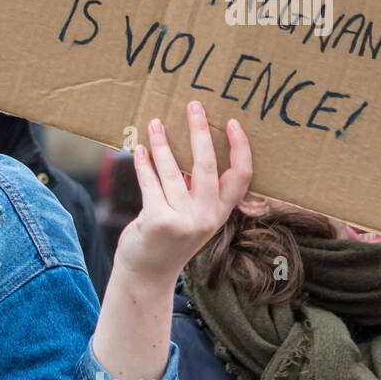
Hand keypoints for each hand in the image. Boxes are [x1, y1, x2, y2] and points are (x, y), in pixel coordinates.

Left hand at [115, 100, 251, 283]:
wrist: (147, 274)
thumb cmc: (170, 238)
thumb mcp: (193, 217)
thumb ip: (197, 190)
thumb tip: (192, 147)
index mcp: (221, 212)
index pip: (242, 176)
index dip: (240, 147)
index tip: (232, 122)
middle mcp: (206, 217)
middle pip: (208, 166)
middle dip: (200, 131)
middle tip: (193, 105)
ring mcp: (182, 221)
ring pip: (172, 171)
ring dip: (162, 143)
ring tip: (154, 123)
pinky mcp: (157, 221)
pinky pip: (150, 183)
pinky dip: (143, 164)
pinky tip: (138, 150)